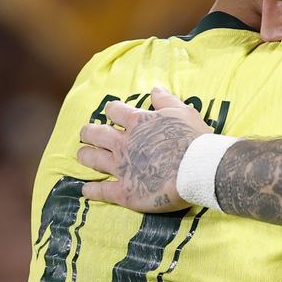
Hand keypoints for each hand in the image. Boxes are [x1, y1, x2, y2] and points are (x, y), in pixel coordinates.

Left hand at [79, 86, 207, 211]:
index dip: (111, 110)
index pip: (114, 111)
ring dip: (86, 156)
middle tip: (86, 134)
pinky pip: (102, 191)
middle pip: (96, 134)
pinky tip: (85, 190)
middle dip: (89, 132)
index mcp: (138, 123)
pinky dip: (92, 190)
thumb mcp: (183, 112)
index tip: (112, 113)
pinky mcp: (126, 191)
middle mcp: (125, 143)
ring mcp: (122, 167)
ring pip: (93, 159)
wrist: (199, 169)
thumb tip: (154, 89)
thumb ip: (166, 100)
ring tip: (82, 155)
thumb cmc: (194, 139)